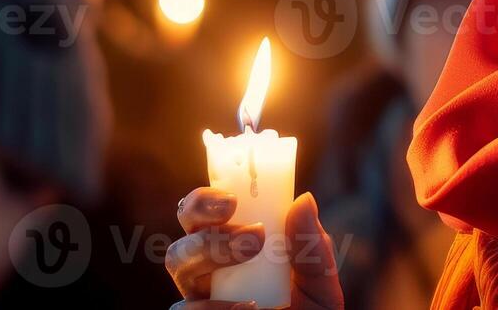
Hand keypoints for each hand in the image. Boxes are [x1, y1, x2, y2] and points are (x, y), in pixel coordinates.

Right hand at [167, 187, 344, 309]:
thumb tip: (303, 200)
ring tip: (253, 266)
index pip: (203, 214)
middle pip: (181, 236)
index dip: (206, 199)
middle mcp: (205, 274)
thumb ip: (312, 247)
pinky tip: (249, 307)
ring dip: (210, 257)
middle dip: (205, 227)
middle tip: (252, 234)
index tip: (233, 199)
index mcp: (229, 247)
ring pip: (177, 266)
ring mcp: (198, 302)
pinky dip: (214, 308)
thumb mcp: (319, 283)